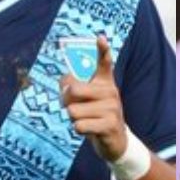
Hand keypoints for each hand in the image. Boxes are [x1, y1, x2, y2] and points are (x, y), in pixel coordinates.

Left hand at [61, 35, 126, 161]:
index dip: (102, 49)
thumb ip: (71, 87)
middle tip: (73, 107)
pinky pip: (79, 126)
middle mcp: (111, 91)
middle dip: (65, 101)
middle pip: (73, 90)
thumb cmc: (95, 115)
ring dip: (73, 119)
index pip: (105, 62)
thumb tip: (64, 83)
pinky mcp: (110, 125)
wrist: (115, 141)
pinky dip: (79, 130)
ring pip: (73, 111)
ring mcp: (112, 108)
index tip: (100, 38)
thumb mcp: (85, 99)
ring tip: (86, 120)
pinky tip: (89, 130)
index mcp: (105, 82)